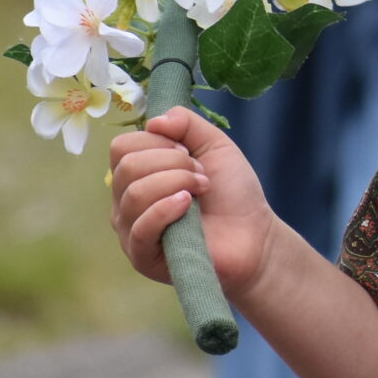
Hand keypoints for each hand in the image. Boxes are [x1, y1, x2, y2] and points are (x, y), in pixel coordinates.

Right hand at [108, 109, 279, 295]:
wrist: (255, 234)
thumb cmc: (232, 191)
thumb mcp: (213, 144)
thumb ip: (185, 123)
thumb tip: (154, 121)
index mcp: (136, 174)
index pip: (122, 147)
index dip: (158, 142)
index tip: (190, 153)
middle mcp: (125, 201)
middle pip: (128, 167)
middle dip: (173, 163)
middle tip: (201, 176)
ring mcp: (130, 230)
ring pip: (135, 193)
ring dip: (177, 183)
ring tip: (200, 191)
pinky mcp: (142, 256)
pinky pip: (140, 227)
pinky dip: (166, 209)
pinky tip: (188, 206)